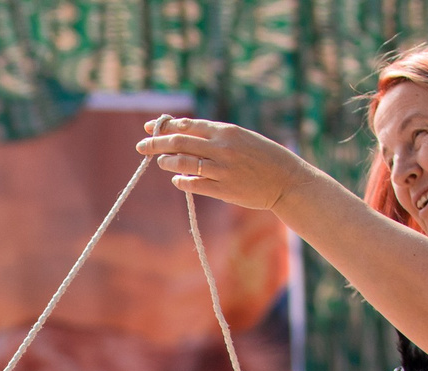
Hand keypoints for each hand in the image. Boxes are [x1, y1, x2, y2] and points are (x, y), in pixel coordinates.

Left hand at [135, 115, 313, 212]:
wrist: (287, 181)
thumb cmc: (264, 157)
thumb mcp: (242, 138)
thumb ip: (215, 136)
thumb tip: (185, 134)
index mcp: (226, 131)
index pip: (187, 125)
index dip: (165, 126)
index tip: (151, 127)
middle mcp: (221, 148)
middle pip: (179, 142)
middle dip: (156, 143)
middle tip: (141, 146)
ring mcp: (221, 169)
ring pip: (183, 163)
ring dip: (167, 162)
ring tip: (160, 162)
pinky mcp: (223, 189)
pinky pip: (194, 184)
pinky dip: (181, 181)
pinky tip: (176, 180)